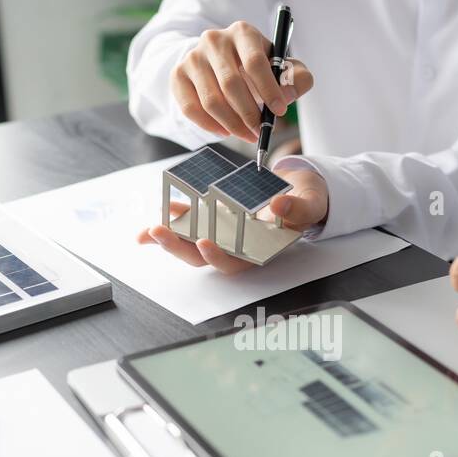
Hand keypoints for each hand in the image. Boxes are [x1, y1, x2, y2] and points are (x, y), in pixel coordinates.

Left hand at [137, 167, 328, 273]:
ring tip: (149, 230)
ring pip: (192, 243)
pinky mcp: (215, 218)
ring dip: (169, 237)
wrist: (299, 192)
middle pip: (204, 256)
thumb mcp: (309, 204)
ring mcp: (223, 234)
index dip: (218, 258)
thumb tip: (280, 207)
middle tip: (159, 232)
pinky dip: (176, 216)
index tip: (206, 243)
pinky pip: (192, 221)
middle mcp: (237, 247)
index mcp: (259, 251)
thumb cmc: (304, 203)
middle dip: (179, 247)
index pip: (234, 263)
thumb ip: (298, 209)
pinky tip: (165, 208)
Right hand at [171, 21, 314, 141]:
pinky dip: (209, 125)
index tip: (279, 111)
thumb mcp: (282, 66)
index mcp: (243, 33)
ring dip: (232, 124)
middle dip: (249, 114)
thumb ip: (296, 78)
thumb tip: (287, 96)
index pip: (255, 62)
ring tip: (247, 134)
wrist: (218, 60)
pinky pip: (191, 108)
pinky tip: (224, 131)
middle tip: (260, 130)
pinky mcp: (178, 75)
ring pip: (211, 100)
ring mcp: (193, 57)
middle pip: (231, 84)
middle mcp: (214, 40)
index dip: (268, 90)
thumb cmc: (256, 66)